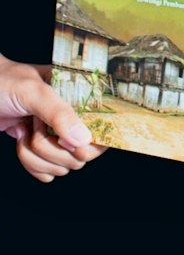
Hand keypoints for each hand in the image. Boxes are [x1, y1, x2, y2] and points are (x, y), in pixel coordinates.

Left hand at [0, 56, 105, 181]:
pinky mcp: (42, 150)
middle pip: (81, 156)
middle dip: (52, 149)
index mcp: (81, 97)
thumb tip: (84, 140)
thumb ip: (58, 113)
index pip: (104, 127)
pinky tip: (22, 140)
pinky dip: (31, 164)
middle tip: (36, 127)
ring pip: (62, 167)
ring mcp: (57, 136)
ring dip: (36, 156)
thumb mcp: (34, 91)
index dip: (90, 142)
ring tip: (25, 130)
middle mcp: (73, 118)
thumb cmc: (5, 82)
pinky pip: (47, 173)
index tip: (66, 141)